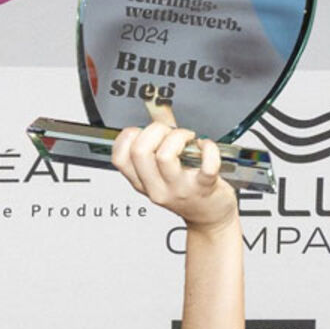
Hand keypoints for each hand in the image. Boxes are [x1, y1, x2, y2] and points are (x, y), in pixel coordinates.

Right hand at [109, 99, 237, 231]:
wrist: (209, 218)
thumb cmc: (188, 193)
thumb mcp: (162, 174)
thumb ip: (158, 144)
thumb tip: (158, 111)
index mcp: (143, 182)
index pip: (120, 157)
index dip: (128, 136)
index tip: (143, 132)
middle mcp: (157, 188)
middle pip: (139, 151)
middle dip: (154, 131)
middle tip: (168, 132)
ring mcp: (180, 189)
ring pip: (165, 156)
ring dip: (178, 137)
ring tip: (187, 138)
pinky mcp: (203, 188)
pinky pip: (207, 165)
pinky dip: (209, 149)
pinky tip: (206, 146)